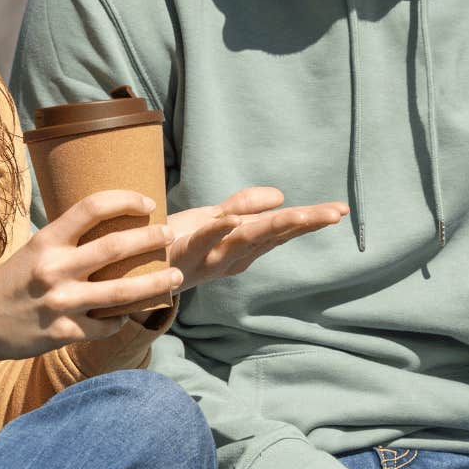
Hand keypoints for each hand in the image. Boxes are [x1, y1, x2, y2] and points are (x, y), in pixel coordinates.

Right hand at [0, 190, 181, 361]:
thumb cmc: (13, 279)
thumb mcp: (36, 248)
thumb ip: (71, 240)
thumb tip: (117, 226)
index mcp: (47, 241)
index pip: (92, 208)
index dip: (125, 200)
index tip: (148, 202)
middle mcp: (55, 269)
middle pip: (116, 248)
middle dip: (151, 239)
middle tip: (171, 235)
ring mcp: (60, 303)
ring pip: (122, 292)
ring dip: (156, 284)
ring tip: (177, 277)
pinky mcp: (62, 333)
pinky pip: (105, 325)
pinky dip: (122, 319)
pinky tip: (130, 313)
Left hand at [165, 186, 348, 291]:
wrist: (128, 272)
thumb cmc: (173, 243)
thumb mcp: (212, 219)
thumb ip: (244, 206)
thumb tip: (281, 196)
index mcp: (242, 248)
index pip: (282, 230)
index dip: (311, 220)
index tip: (341, 209)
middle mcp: (230, 257)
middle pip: (272, 235)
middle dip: (304, 223)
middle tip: (334, 213)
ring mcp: (206, 258)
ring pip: (244, 239)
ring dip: (272, 226)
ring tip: (300, 212)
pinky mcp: (179, 254)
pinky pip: (200, 241)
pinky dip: (216, 231)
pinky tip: (233, 219)